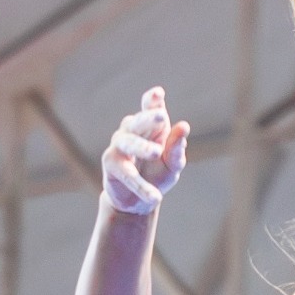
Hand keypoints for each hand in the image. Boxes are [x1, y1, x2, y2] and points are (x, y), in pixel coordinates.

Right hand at [101, 87, 188, 214]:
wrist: (140, 200)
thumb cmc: (158, 174)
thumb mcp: (173, 164)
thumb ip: (177, 148)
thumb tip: (184, 126)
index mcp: (151, 127)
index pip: (151, 108)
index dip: (153, 100)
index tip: (158, 93)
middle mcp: (133, 130)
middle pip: (139, 121)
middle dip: (148, 117)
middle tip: (162, 116)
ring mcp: (119, 144)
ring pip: (129, 142)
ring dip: (142, 146)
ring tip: (157, 153)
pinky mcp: (111, 163)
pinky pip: (127, 173)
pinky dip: (140, 185)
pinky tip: (155, 197)